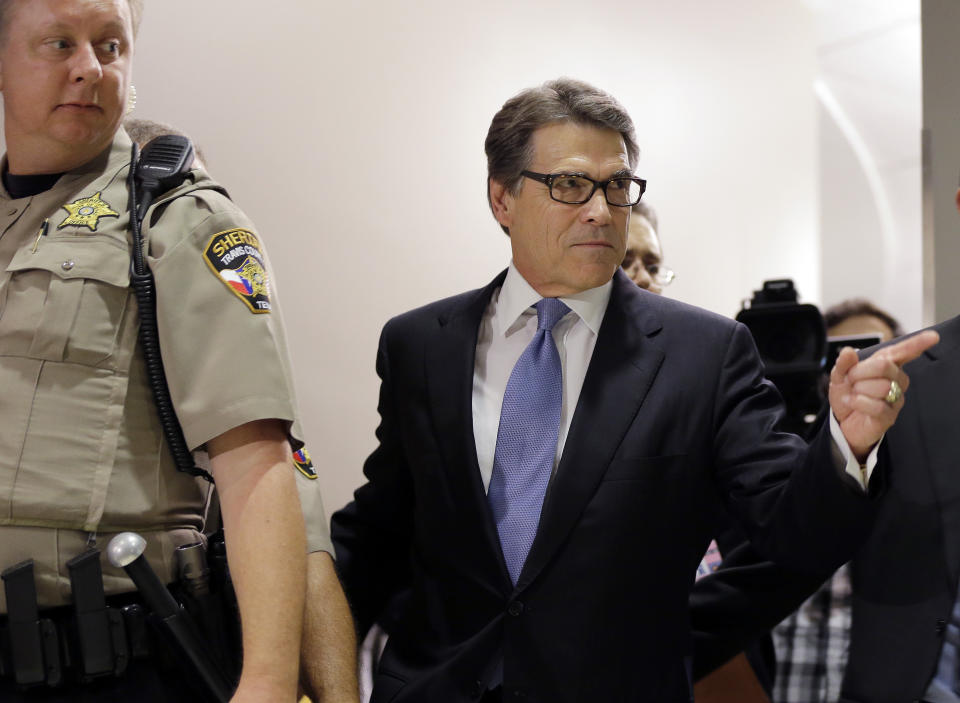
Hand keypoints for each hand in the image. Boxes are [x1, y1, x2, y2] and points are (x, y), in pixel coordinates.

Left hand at [829, 329, 938, 460]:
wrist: (842, 421)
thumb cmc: (847, 395)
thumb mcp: (839, 376)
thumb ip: (844, 363)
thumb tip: (848, 351)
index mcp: (886, 365)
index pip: (904, 352)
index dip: (917, 344)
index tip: (932, 336)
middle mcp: (896, 380)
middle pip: (884, 366)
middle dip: (859, 372)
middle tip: (850, 380)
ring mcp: (895, 399)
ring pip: (882, 387)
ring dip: (859, 389)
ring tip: (853, 394)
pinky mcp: (890, 416)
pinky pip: (877, 406)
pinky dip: (858, 402)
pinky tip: (851, 402)